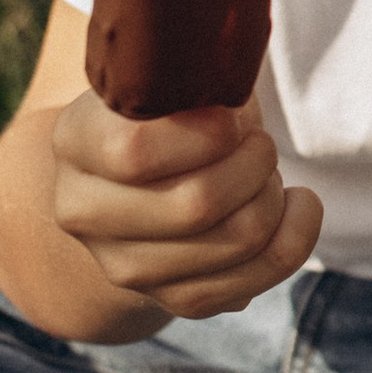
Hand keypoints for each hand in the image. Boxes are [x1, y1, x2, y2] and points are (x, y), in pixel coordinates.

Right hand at [48, 88, 323, 320]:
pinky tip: (296, 204)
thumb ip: (188, 73)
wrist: (139, 174)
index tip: (235, 115)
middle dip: (254, 163)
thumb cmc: (168, 108)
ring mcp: (125, 266)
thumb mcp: (165, 77)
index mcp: (75, 143)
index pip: (137, 152)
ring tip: (266, 171)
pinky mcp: (173, 299)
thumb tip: (229, 89)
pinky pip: (253, 281)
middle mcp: (85, 214)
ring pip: (236, 240)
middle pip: (197, 205)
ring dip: (272, 196)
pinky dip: (294, 237)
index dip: (209, 132)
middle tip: (259, 142)